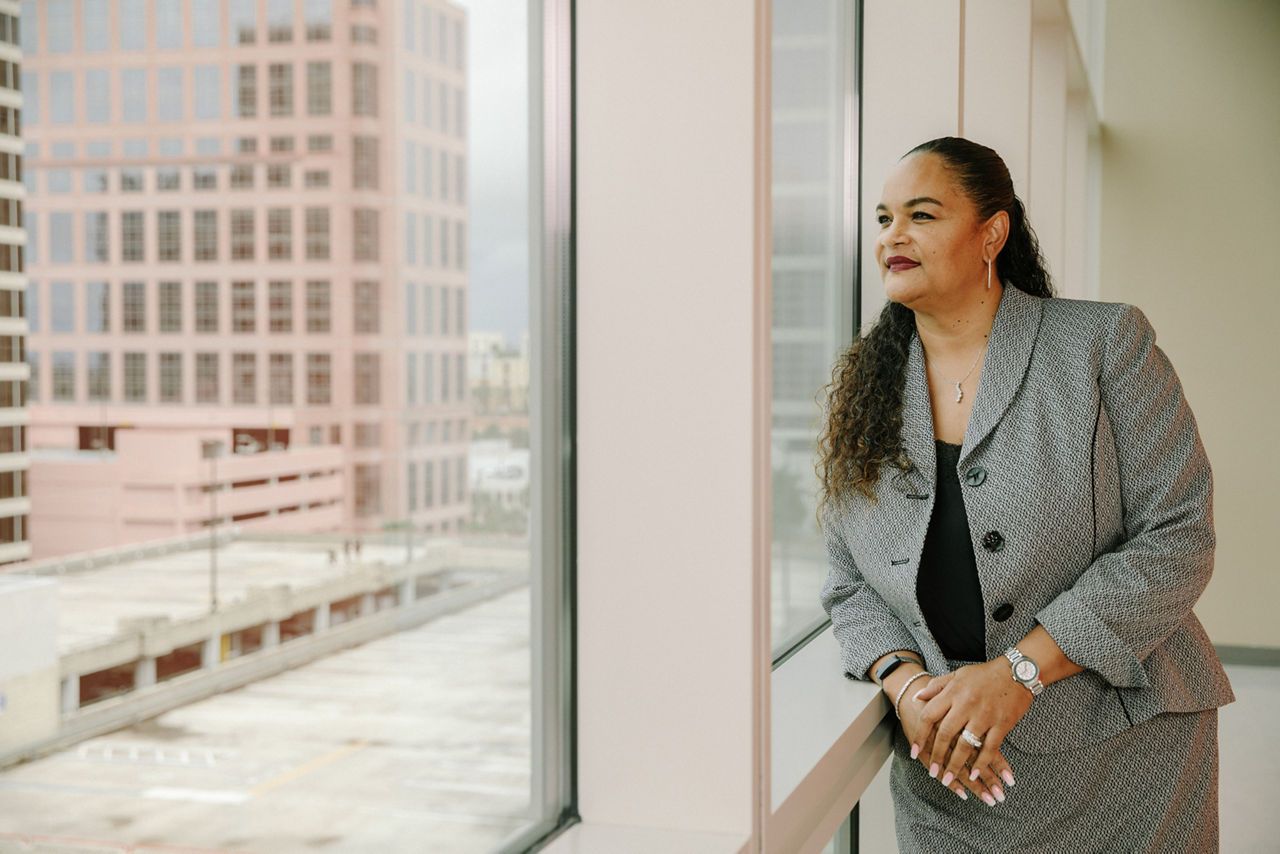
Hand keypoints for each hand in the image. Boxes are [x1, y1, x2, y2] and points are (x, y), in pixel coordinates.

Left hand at [913, 660, 1029, 803]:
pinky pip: (989, 748)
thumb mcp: (957, 675)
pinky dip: (981, 763)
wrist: (1017, 671)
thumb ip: (937, 686)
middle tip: (932, 772)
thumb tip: (917, 697)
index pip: (929, 716)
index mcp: (953, 693)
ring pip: (966, 745)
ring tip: (948, 778)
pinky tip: (974, 774)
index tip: (914, 751)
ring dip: (955, 765)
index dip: (920, 735)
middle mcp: (966, 705)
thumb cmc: (985, 674)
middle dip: (937, 756)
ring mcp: (984, 716)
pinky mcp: (1002, 724)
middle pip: (945, 734)